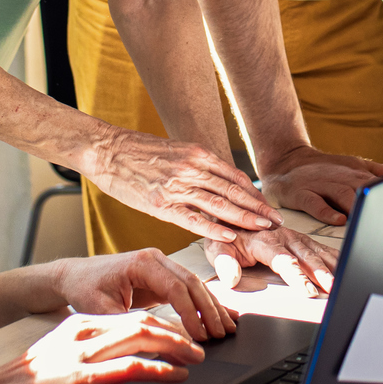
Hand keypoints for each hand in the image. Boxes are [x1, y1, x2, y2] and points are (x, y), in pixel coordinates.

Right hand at [0, 311, 205, 383]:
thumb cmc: (34, 378)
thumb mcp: (68, 351)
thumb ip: (97, 348)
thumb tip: (133, 355)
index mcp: (84, 323)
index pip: (135, 317)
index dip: (166, 325)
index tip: (185, 336)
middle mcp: (87, 331)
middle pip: (143, 323)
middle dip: (177, 333)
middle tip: (200, 345)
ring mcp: (84, 353)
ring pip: (141, 338)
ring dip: (175, 347)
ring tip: (195, 357)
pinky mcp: (82, 376)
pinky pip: (129, 366)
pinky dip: (158, 367)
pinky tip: (175, 373)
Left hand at [47, 249, 236, 340]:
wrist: (74, 275)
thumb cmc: (85, 289)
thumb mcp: (103, 311)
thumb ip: (132, 326)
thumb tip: (159, 343)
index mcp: (142, 263)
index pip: (175, 287)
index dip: (191, 313)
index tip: (200, 336)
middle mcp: (155, 259)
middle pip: (191, 283)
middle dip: (209, 310)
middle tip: (222, 334)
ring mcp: (160, 265)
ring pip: (194, 285)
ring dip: (211, 306)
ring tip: (227, 328)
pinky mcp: (161, 276)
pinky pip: (187, 289)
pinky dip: (204, 302)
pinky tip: (219, 314)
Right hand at [83, 128, 278, 242]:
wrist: (106, 149)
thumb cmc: (136, 151)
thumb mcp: (173, 150)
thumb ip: (195, 164)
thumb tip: (214, 180)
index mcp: (196, 153)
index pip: (234, 176)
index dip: (254, 194)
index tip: (267, 206)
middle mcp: (190, 167)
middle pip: (232, 190)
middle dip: (257, 207)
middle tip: (276, 221)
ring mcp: (176, 185)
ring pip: (218, 204)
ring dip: (243, 218)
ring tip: (262, 229)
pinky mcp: (160, 203)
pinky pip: (192, 217)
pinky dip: (212, 227)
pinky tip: (228, 235)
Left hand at [204, 225, 340, 296]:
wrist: (230, 210)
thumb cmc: (224, 234)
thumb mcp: (216, 246)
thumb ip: (224, 262)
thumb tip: (231, 278)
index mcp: (263, 239)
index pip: (282, 259)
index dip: (295, 274)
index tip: (306, 289)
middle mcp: (282, 236)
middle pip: (304, 256)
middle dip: (319, 272)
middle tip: (331, 288)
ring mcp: (293, 236)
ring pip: (315, 251)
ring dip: (329, 266)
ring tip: (342, 281)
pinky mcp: (300, 238)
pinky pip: (320, 248)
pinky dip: (333, 257)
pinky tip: (345, 267)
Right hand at [255, 145, 382, 225]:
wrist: (287, 160)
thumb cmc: (328, 170)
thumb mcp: (357, 166)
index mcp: (360, 171)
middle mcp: (344, 176)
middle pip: (367, 188)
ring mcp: (322, 183)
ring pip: (343, 194)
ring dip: (357, 207)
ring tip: (371, 221)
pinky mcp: (301, 192)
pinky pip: (314, 203)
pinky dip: (326, 212)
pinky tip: (338, 221)